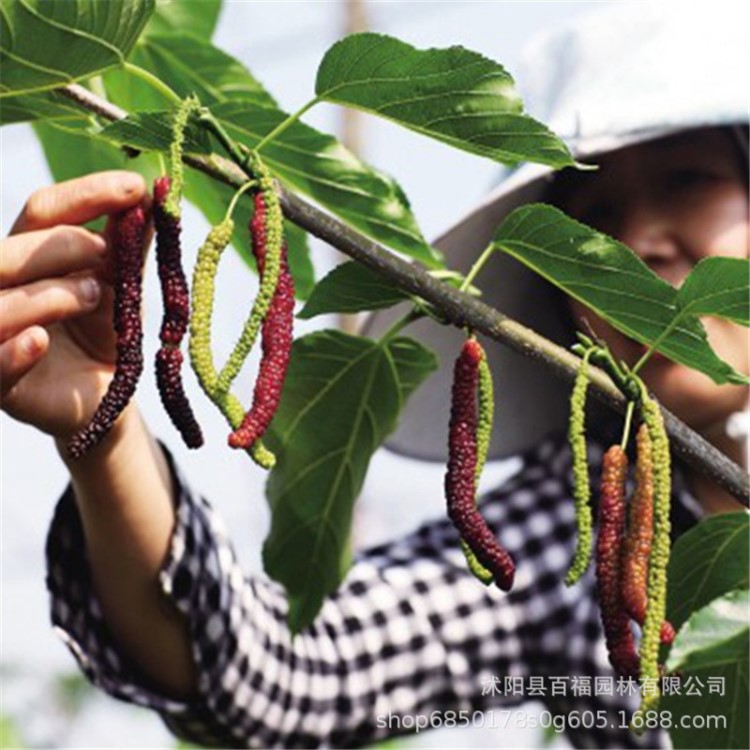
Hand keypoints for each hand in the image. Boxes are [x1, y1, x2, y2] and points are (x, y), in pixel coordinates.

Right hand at [1, 171, 147, 439]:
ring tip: (93, 296)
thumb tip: (157, 192)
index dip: (86, 195)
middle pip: (9, 251)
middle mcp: (2, 290)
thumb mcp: (123, 284)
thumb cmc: (109, 333)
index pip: (42, 210)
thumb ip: (131, 243)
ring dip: (46, 295)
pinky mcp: (2, 387)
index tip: (136, 188)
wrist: (109, 398)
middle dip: (60, 246)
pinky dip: (13, 352)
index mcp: (30, 256)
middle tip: (104, 254)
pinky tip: (40, 342)